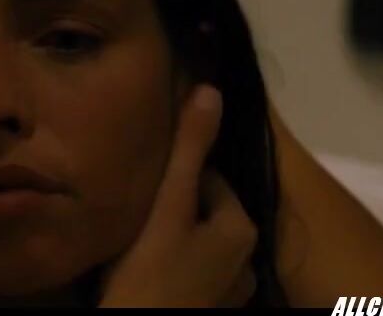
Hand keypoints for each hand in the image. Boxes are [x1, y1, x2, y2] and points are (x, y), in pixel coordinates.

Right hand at [98, 85, 258, 307]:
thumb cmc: (151, 273)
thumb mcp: (168, 206)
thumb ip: (188, 150)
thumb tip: (210, 89)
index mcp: (243, 226)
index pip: (208, 178)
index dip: (172, 175)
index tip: (143, 179)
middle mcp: (247, 259)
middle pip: (203, 213)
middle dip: (174, 207)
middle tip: (134, 209)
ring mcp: (229, 292)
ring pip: (196, 247)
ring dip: (173, 241)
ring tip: (135, 240)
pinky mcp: (209, 311)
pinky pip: (191, 276)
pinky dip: (173, 270)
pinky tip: (145, 271)